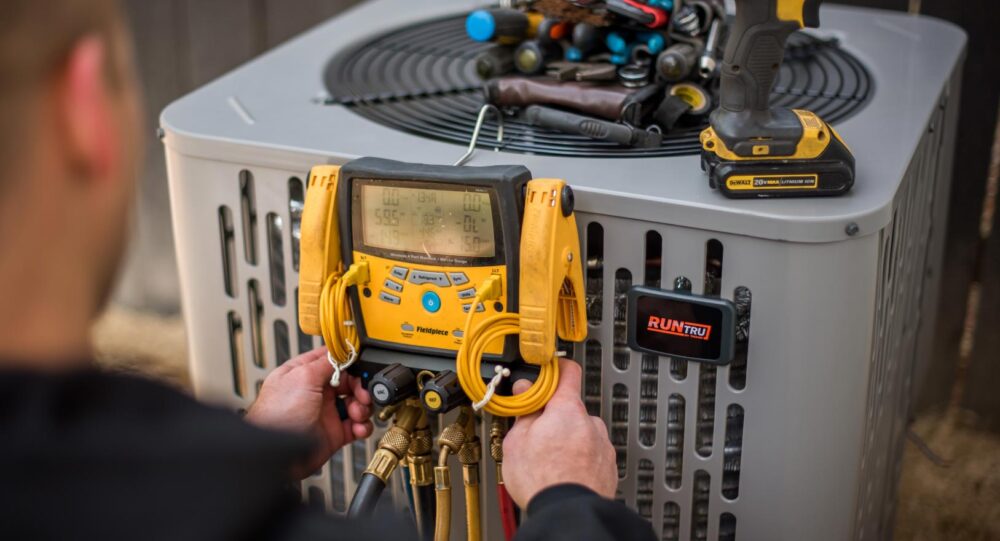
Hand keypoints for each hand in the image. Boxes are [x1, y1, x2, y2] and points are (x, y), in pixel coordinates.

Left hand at [246, 347, 373, 477]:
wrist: (278, 453)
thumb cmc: (278, 415)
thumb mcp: (303, 377)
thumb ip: (325, 362)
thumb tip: (342, 352)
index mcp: (305, 374)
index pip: (333, 360)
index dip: (349, 362)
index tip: (361, 366)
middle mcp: (316, 391)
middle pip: (349, 381)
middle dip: (360, 387)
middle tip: (362, 394)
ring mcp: (326, 412)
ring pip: (356, 403)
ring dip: (363, 407)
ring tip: (357, 414)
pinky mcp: (334, 432)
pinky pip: (357, 425)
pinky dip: (362, 426)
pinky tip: (358, 427)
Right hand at [502, 359, 616, 507]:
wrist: (568, 514)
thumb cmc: (543, 481)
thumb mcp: (517, 442)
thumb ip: (525, 410)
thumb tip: (525, 391)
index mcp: (567, 410)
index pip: (568, 372)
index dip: (555, 370)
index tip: (545, 374)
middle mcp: (590, 423)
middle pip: (571, 409)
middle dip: (554, 418)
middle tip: (536, 435)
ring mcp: (602, 445)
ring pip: (582, 432)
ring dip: (568, 440)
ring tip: (549, 461)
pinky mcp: (609, 466)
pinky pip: (591, 453)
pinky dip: (579, 458)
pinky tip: (563, 472)